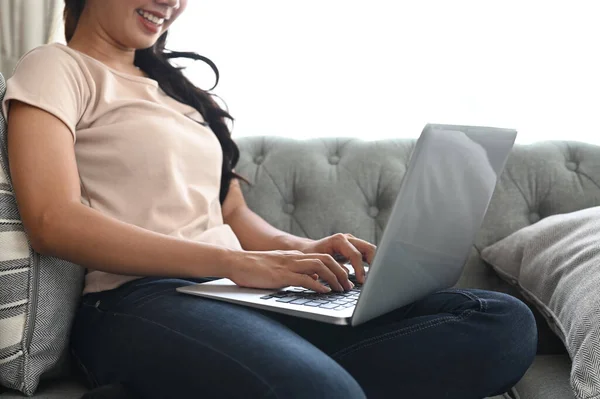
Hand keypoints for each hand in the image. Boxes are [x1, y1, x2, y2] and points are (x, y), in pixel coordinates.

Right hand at [228, 250, 352, 292]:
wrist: (235, 262)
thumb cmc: (254, 267)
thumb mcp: (279, 267)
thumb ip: (296, 272)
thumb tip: (314, 281)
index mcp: (295, 255)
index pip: (323, 257)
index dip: (338, 268)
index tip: (346, 279)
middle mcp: (294, 258)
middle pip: (326, 260)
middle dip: (341, 273)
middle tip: (349, 286)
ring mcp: (288, 265)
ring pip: (320, 266)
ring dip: (334, 278)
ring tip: (341, 290)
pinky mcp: (281, 275)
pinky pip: (305, 278)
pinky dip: (318, 285)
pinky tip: (325, 292)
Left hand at [298, 233, 376, 283]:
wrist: (308, 250)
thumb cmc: (311, 257)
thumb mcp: (319, 264)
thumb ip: (333, 271)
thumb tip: (347, 283)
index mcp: (338, 240)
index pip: (355, 254)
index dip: (360, 269)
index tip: (362, 281)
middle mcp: (348, 238)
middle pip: (368, 248)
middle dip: (374, 263)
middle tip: (374, 278)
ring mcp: (353, 242)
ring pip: (371, 250)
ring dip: (375, 263)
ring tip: (375, 277)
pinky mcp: (355, 248)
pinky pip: (367, 254)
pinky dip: (371, 263)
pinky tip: (371, 275)